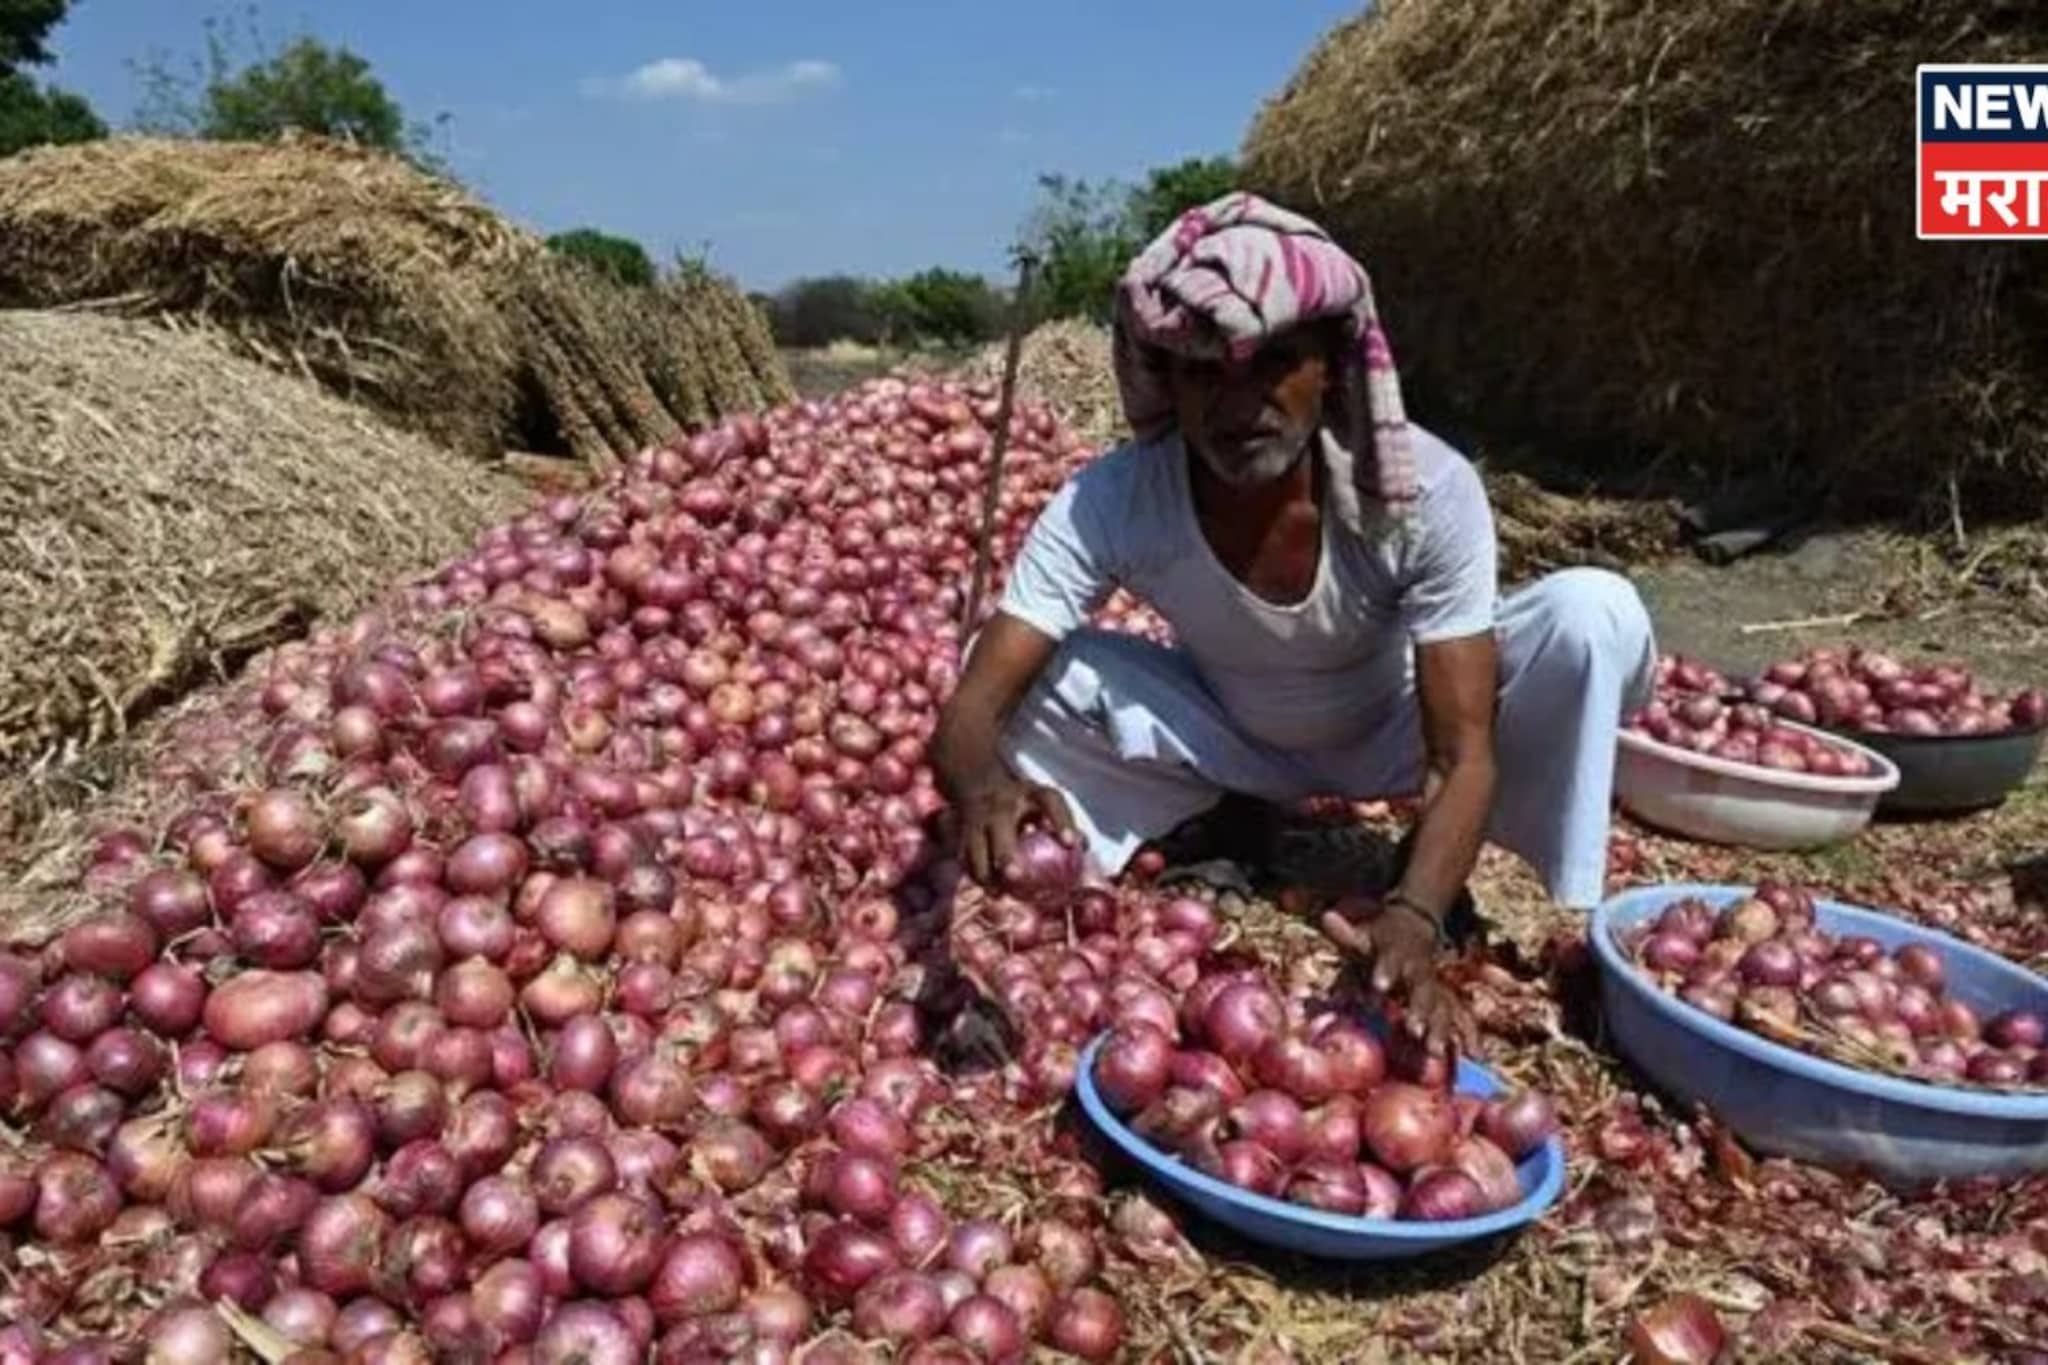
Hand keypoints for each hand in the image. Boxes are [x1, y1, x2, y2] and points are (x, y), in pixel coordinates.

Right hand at [955, 768, 1076, 886]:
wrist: (980, 784)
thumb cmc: (1024, 801)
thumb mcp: (1044, 801)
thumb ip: (1062, 822)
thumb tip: (1083, 847)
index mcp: (1029, 793)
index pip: (1050, 802)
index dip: (1061, 821)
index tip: (1070, 843)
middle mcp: (1001, 805)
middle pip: (1000, 827)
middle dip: (1005, 853)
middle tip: (1015, 876)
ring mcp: (978, 819)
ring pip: (975, 847)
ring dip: (985, 872)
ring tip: (998, 892)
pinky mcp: (963, 834)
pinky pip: (966, 858)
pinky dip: (975, 875)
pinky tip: (990, 890)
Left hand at [1320, 897, 1463, 1055]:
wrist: (1414, 928)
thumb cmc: (1382, 939)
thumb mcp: (1365, 934)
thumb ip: (1346, 933)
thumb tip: (1326, 916)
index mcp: (1396, 955)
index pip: (1389, 963)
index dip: (1385, 973)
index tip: (1379, 986)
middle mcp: (1418, 972)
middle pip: (1421, 991)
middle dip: (1418, 1010)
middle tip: (1413, 1030)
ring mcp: (1434, 987)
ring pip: (1441, 1009)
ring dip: (1438, 1030)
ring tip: (1434, 1051)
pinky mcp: (1444, 1001)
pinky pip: (1459, 1020)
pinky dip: (1467, 1037)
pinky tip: (1475, 1056)